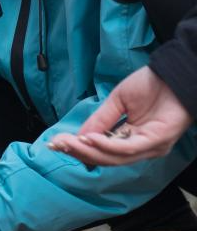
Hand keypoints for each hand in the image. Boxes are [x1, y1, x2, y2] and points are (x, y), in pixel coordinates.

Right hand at [50, 67, 193, 166]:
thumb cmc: (151, 85)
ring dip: (89, 151)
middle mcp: (141, 148)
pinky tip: (90, 139)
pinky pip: (127, 148)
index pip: (103, 151)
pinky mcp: (157, 141)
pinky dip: (106, 145)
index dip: (79, 148)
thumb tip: (79, 136)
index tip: (56, 142)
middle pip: (106, 158)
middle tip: (57, 144)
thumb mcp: (117, 102)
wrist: (175, 72)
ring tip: (70, 143)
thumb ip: (100, 120)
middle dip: (80, 152)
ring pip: (115, 157)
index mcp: (131, 138)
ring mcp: (151, 147)